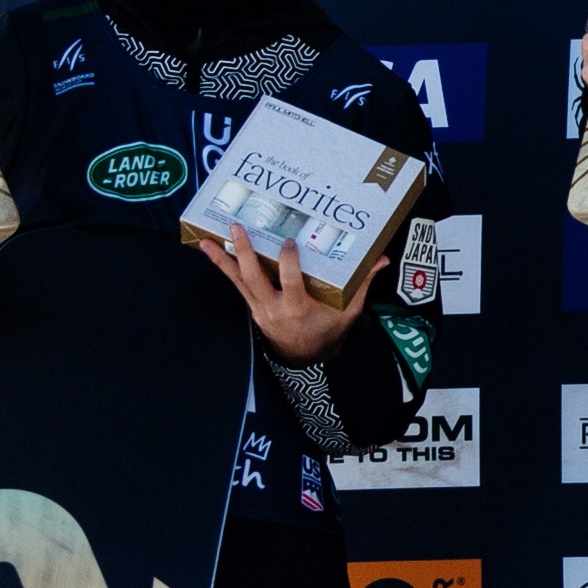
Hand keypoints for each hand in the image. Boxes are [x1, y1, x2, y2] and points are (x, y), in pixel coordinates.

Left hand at [199, 228, 365, 364]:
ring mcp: (260, 309)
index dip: (287, 262)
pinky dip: (225, 269)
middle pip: (255, 279)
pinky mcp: (253, 308)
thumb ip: (362, 283)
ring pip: (239, 282)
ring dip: (223, 261)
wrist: (308, 359)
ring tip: (207, 241)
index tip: (288, 242)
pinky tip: (212, 253)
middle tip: (239, 228)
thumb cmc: (330, 331)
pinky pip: (237, 287)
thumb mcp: (349, 310)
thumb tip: (380, 258)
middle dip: (245, 253)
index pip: (290, 282)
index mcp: (299, 308)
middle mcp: (274, 309)